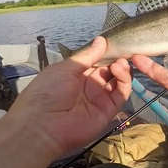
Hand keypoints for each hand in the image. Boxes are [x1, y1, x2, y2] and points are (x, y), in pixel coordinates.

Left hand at [6, 37, 131, 157]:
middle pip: (109, 70)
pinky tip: (120, 70)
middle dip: (117, 59)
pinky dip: (124, 82)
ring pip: (117, 81)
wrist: (42, 127)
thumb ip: (87, 56)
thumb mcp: (65, 68)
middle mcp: (88, 86)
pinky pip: (120, 95)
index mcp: (76, 74)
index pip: (96, 61)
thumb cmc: (47, 93)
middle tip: (124, 50)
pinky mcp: (107, 111)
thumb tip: (101, 41)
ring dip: (122, 69)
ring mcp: (98, 99)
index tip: (116, 42)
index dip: (106, 52)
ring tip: (120, 62)